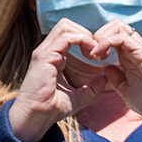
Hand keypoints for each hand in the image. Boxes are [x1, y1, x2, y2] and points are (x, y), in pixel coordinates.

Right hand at [9, 19, 107, 141]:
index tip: (100, 55)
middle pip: (67, 24)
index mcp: (54, 56)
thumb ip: (92, 87)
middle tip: (98, 51)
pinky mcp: (44, 56)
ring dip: (85, 35)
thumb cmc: (53, 108)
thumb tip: (105, 78)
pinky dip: (82, 41)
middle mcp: (48, 50)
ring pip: (65, 26)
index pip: (70, 34)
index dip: (87, 40)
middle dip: (87, 33)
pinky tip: (90, 55)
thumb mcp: (79, 96)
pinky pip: (66, 37)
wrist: (36, 117)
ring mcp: (45, 51)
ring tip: (94, 53)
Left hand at [90, 20, 141, 141]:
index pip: (113, 36)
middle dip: (98, 35)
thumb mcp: (126, 91)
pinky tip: (100, 56)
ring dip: (101, 36)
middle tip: (92, 53)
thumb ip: (116, 79)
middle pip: (114, 26)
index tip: (92, 58)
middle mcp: (136, 50)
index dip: (99, 43)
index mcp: (132, 57)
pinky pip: (121, 37)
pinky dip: (106, 42)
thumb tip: (106, 67)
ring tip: (96, 54)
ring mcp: (140, 49)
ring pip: (118, 26)